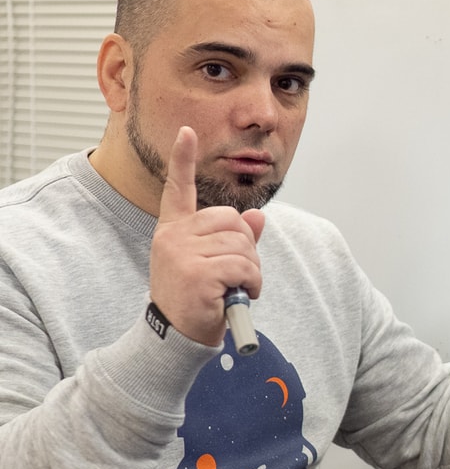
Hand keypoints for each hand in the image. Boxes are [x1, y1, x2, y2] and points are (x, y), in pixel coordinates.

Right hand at [149, 126, 265, 344]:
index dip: (183, 159)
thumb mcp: (213, 265)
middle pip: (232, 220)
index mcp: (175, 230)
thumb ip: (235, 240)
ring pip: (242, 245)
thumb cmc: (196, 299)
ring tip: (235, 288)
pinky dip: (252, 283)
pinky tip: (238, 295)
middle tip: (237, 274)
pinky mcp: (197, 273)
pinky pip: (243, 266)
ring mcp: (182, 254)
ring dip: (251, 270)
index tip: (188, 131)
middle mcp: (174, 237)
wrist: (179, 336)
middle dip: (246, 247)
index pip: (177, 189)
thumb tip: (257, 218)